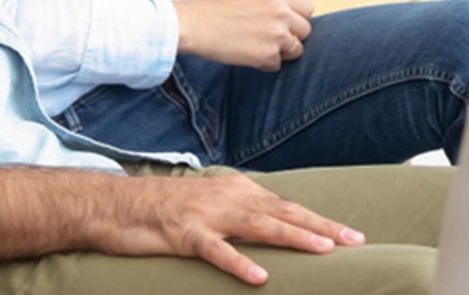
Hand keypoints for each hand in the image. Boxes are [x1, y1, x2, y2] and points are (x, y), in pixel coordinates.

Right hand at [92, 172, 363, 284]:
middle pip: (283, 213)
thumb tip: (271, 228)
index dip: (318, 221)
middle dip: (321, 227)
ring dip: (294, 237)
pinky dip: (239, 264)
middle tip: (355, 240)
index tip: (349, 235)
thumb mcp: (209, 206)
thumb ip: (239, 215)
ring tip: (324, 251)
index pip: (286, 206)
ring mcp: (206, 214)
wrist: (114, 205)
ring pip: (259, 226)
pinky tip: (260, 278)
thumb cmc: (162, 210)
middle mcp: (227, 197)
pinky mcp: (184, 234)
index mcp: (236, 190)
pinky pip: (216, 252)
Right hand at [173, 0, 312, 70]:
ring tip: (257, 47)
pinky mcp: (269, 55)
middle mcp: (281, 12)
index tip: (285, 25)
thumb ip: (275, 7)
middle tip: (270, 40)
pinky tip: (247, 55)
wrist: (195, 25)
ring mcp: (277, 34)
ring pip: (297, 50)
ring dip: (281, 53)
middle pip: (306, 31)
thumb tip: (294, 25)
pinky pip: (277, 65)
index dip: (297, 20)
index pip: (307, 9)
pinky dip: (264, 64)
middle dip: (292, 38)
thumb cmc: (217, 12)